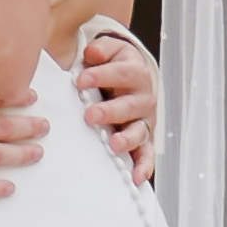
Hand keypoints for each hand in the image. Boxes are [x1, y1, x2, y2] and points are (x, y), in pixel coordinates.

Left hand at [78, 21, 159, 189]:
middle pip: (130, 105)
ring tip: (113, 144)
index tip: (80, 80)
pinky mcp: (144, 139)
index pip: (121, 72)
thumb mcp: (109, 50)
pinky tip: (136, 177)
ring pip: (139, 131)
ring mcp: (145, 121)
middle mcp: (144, 98)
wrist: (129, 76)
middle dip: (110, 111)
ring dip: (127, 138)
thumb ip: (101, 49)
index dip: (101, 76)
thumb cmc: (113, 65)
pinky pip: (147, 154)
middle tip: (90, 115)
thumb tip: (93, 54)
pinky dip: (144, 166)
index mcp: (135, 72)